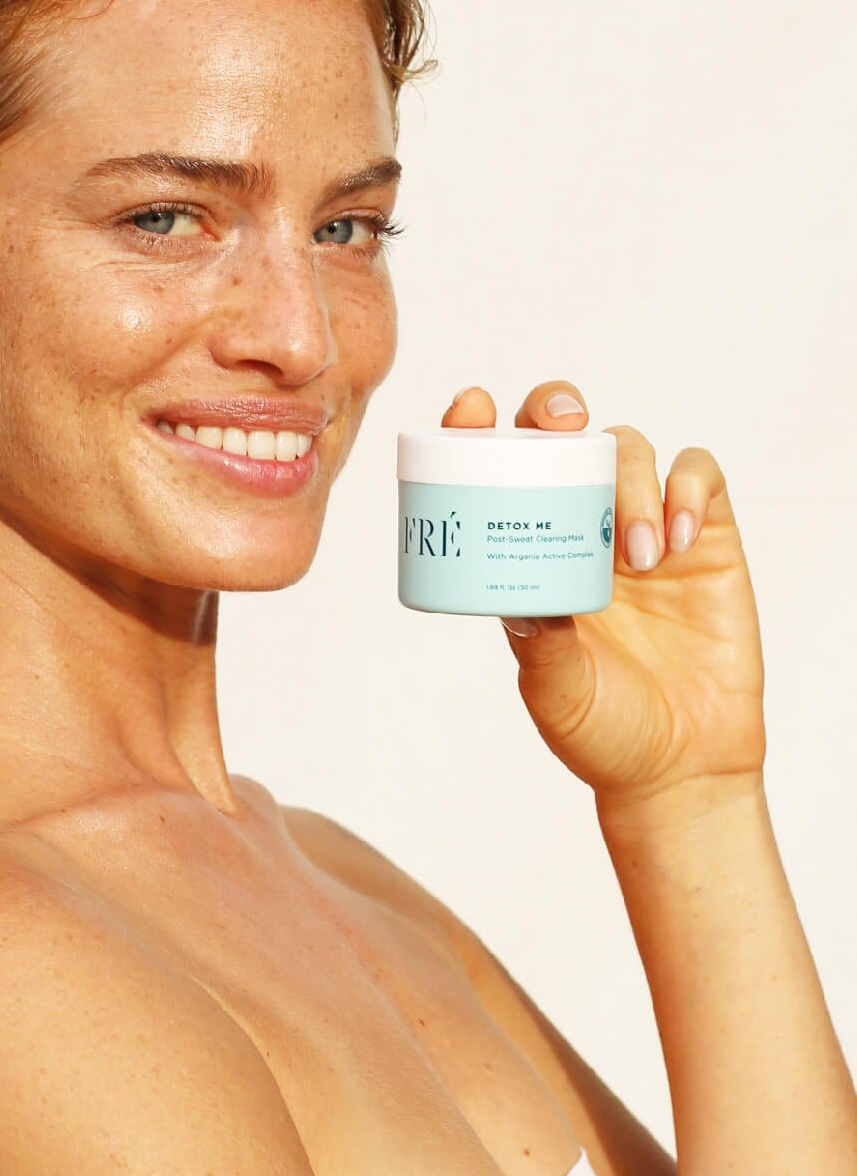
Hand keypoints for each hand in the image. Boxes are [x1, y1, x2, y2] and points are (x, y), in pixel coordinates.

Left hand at [445, 382, 765, 813]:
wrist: (682, 766)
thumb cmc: (604, 726)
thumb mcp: (556, 690)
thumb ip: (541, 645)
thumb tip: (520, 602)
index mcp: (529, 546)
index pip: (498, 467)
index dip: (478, 427)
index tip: (469, 412)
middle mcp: (582, 522)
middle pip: (565, 431)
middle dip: (555, 409)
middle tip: (561, 427)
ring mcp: (644, 523)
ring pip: (630, 446)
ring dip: (630, 482)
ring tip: (635, 558)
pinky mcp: (706, 536)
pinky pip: (700, 475)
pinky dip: (686, 492)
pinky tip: (675, 543)